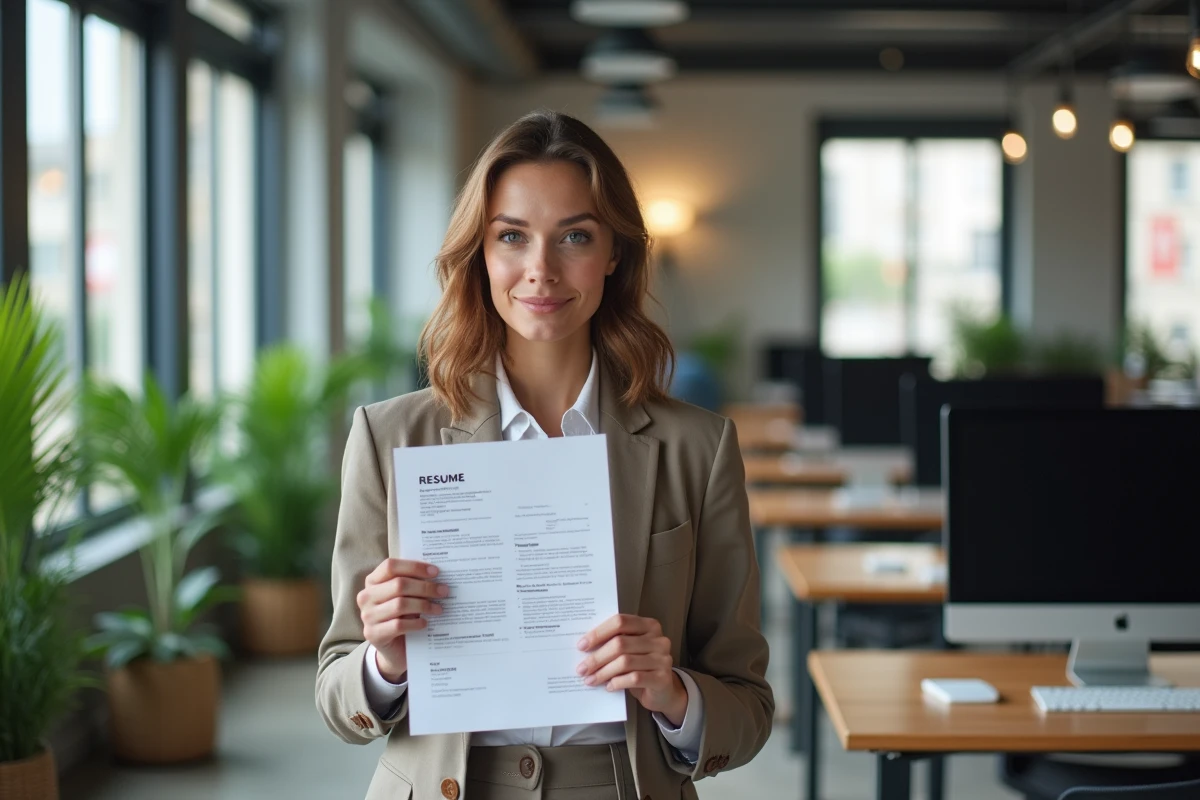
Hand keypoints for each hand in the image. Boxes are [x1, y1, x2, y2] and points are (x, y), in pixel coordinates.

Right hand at [357, 558, 448, 682]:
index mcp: (372, 581)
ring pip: (400, 604)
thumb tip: (438, 574)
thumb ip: (414, 582)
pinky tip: (425, 623)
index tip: (435, 572)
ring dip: (424, 605)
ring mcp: (367, 616)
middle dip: (425, 587)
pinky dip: (416, 623)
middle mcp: (366, 596)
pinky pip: (398, 625)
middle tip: (444, 591)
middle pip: (398, 585)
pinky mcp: (373, 634)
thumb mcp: (406, 596)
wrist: (395, 647)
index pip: (390, 566)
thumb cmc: (403, 615)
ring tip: (439, 608)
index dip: (414, 567)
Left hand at [576, 613, 687, 725]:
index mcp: (648, 625)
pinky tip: (609, 687)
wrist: (663, 691)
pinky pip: (634, 678)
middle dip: (597, 657)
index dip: (599, 633)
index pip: (620, 622)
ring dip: (603, 672)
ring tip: (590, 680)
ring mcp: (663, 658)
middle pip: (620, 643)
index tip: (582, 646)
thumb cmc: (640, 667)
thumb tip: (584, 648)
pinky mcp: (662, 678)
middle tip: (582, 669)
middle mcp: (658, 639)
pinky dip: (617, 682)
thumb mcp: (629, 650)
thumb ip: (614, 643)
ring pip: (625, 662)